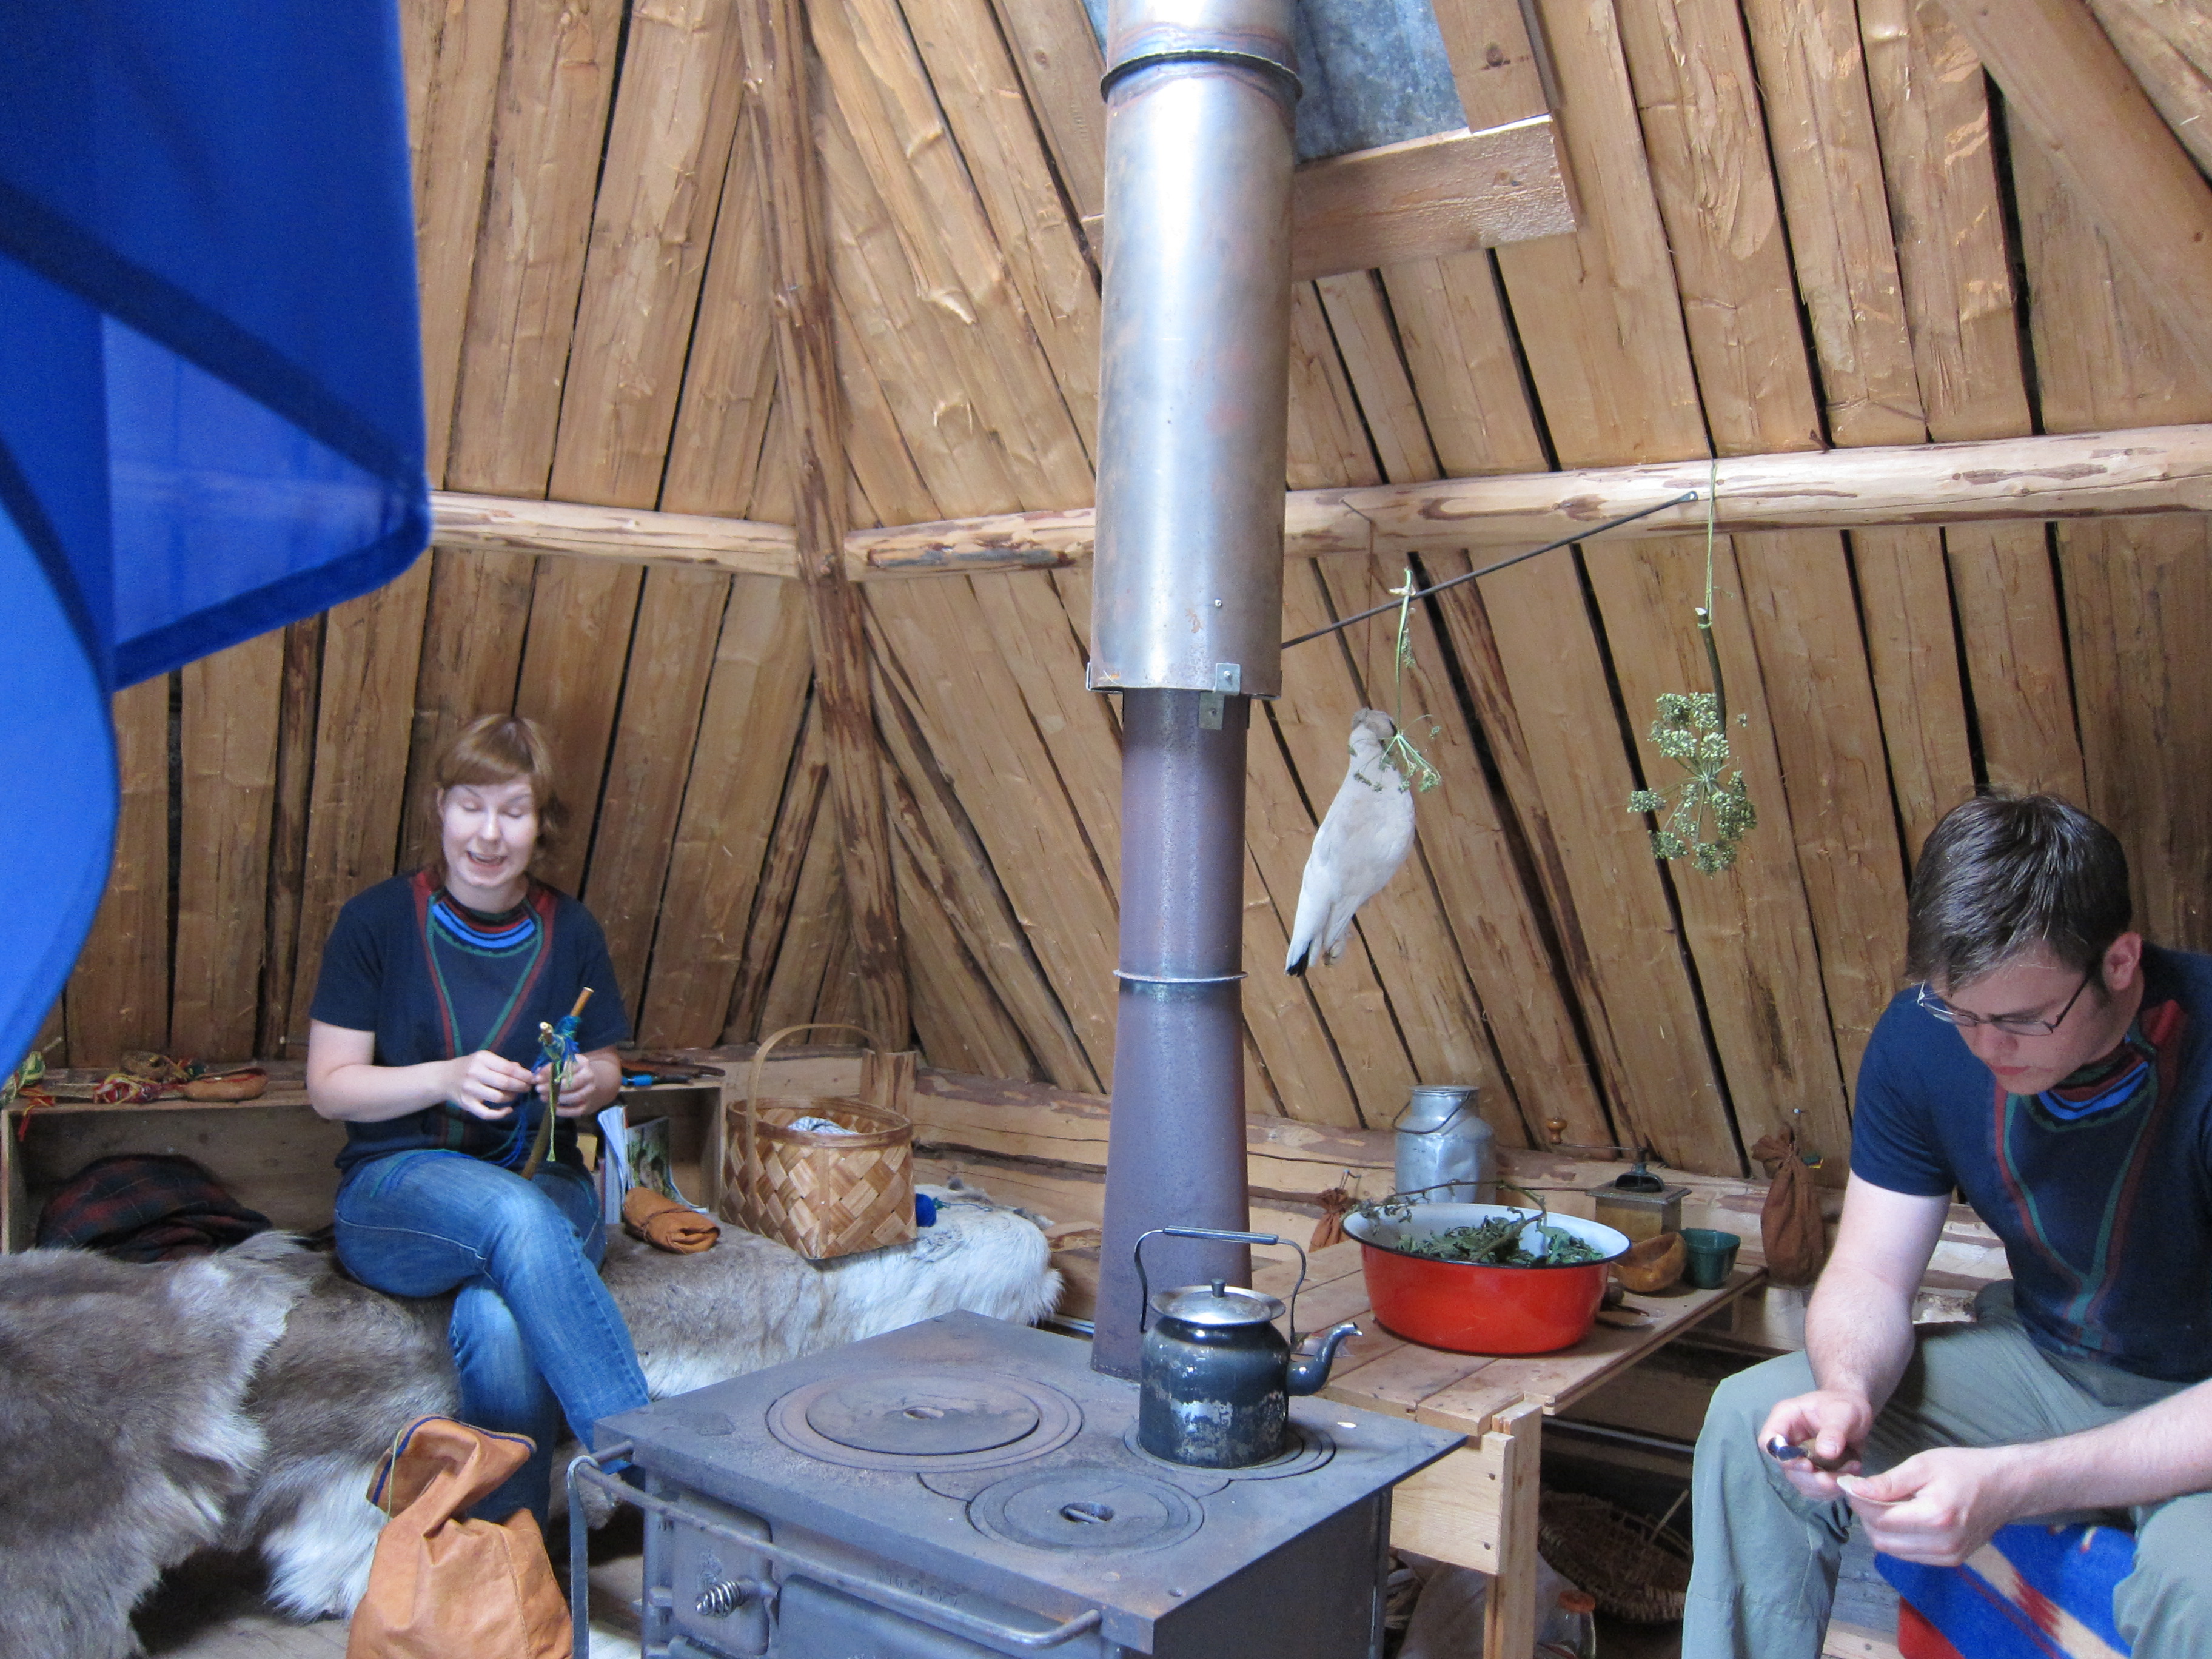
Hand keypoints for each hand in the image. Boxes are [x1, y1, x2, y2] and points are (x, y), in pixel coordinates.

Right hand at [445, 1050, 534, 1119]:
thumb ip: (503, 1064)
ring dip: (512, 1098)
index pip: (508, 1068)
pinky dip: (500, 1114)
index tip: (533, 1078)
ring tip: (515, 1095)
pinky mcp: (466, 1104)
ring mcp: (470, 1090)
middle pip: (505, 1083)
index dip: (524, 1075)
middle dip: (521, 1086)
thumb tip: (523, 1071)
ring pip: (498, 1098)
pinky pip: (487, 1114)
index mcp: (482, 1059)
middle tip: (528, 1088)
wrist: (444, 1078)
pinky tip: (508, 1110)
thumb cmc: (469, 1067)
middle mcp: (475, 1073)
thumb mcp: (484, 1059)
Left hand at [538, 1056, 604, 1116]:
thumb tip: (537, 1074)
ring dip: (557, 1098)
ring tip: (543, 1097)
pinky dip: (564, 1111)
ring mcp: (589, 1092)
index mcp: (582, 1063)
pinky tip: (553, 1107)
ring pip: (576, 1097)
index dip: (550, 1072)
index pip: (566, 1066)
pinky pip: (576, 1110)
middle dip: (554, 1087)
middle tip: (539, 1089)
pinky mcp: (587, 1105)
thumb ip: (549, 1068)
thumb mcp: (561, 1065)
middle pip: (573, 1083)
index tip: (537, 1077)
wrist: (586, 1084)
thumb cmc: (569, 1073)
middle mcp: (589, 1076)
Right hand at [1758, 1389, 1871, 1499]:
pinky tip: (1848, 1477)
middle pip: (1786, 1468)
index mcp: (1785, 1419)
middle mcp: (1788, 1440)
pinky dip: (1832, 1489)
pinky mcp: (1813, 1470)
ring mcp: (1799, 1457)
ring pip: (1801, 1482)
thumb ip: (1833, 1431)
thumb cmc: (1846, 1404)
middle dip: (1811, 1479)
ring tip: (1849, 1475)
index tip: (1808, 1465)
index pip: (1768, 1442)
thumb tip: (1826, 1452)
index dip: (1782, 1457)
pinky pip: (1816, 1488)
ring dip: (1824, 1487)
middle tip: (1835, 1480)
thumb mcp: (1843, 1412)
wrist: (1857, 1410)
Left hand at [1837, 1448, 2023, 1565]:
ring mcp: (1948, 1557)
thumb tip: (1854, 1490)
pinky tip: (1902, 1517)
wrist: (2006, 1487)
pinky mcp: (1951, 1561)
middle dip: (1866, 1516)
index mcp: (1935, 1518)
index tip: (1850, 1485)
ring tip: (1884, 1503)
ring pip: (1892, 1550)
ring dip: (1880, 1528)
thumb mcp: (1923, 1465)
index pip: (1879, 1519)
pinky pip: (1909, 1554)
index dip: (1858, 1502)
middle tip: (1866, 1493)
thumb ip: (1888, 1482)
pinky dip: (1897, 1538)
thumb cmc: (1965, 1469)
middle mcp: (1942, 1545)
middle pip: (1882, 1539)